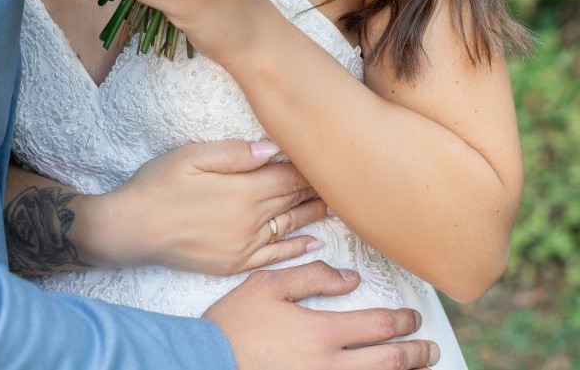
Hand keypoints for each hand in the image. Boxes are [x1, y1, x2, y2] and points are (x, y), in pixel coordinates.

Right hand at [95, 139, 328, 273]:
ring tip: (333, 205)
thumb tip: (272, 148)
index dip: (306, 165)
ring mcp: (244, 245)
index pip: (287, 175)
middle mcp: (250, 220)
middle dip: (314, 187)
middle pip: (292, 199)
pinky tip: (311, 243)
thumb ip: (235, 152)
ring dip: (312, 214)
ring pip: (289, 227)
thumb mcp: (193, 155)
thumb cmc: (159, 184)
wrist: (132, 228)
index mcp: (243, 189)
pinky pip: (274, 257)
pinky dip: (296, 249)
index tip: (324, 154)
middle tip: (337, 177)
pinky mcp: (234, 263)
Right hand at [205, 263, 440, 369]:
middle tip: (431, 348)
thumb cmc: (234, 325)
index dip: (402, 322)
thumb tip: (348, 279)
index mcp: (321, 333)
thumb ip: (311, 277)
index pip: (377, 327)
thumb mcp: (268, 284)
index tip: (413, 317)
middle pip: (387, 363)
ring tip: (420, 369)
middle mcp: (329, 367)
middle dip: (415, 354)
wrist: (206, 363)